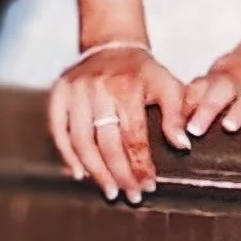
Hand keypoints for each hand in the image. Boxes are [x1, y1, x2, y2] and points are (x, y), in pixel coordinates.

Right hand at [48, 46, 190, 204]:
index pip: (133, 136)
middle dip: (120, 174)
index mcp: (127, 86)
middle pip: (107, 143)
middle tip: (131, 195)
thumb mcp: (167, 85)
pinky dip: (67, 155)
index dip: (141, 165)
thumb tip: (183, 145)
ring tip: (110, 191)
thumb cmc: (142, 72)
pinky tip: (79, 174)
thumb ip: (176, 115)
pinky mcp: (59, 93)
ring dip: (95, 171)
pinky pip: (58, 130)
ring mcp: (75, 91)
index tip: (149, 186)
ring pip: (81, 141)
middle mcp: (98, 88)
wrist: (112, 45)